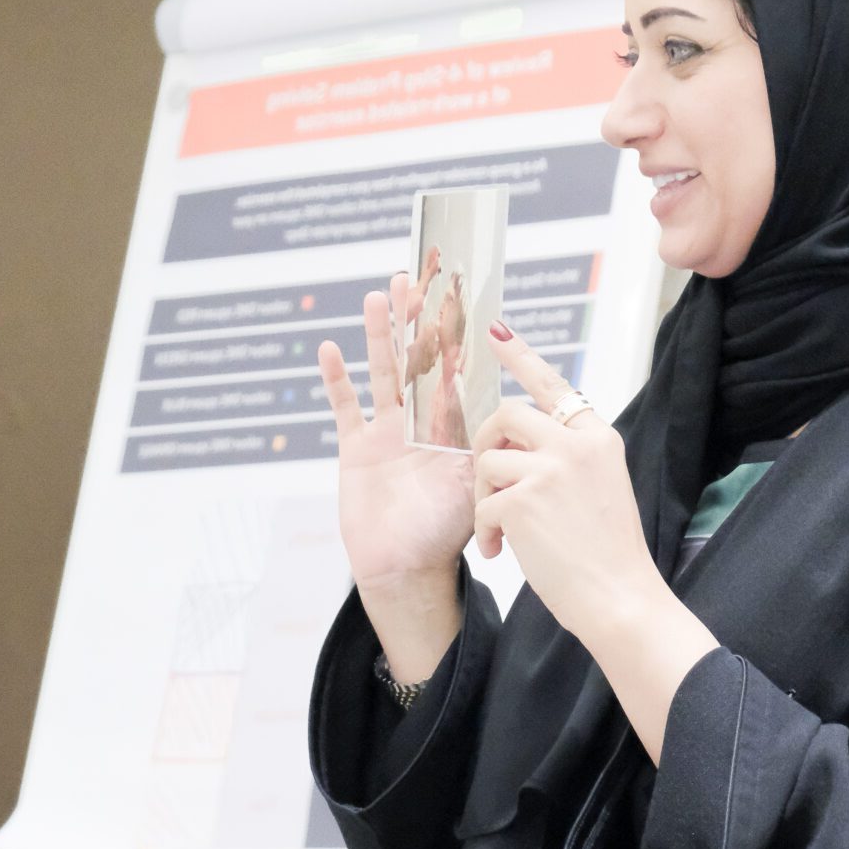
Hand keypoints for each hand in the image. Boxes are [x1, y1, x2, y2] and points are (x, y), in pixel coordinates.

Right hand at [318, 275, 473, 675]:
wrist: (409, 572)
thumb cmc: (448, 536)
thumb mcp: (477, 487)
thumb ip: (489, 452)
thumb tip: (518, 420)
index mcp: (454, 428)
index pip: (456, 371)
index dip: (456, 336)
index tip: (460, 296)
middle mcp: (421, 423)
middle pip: (418, 361)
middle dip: (416, 320)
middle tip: (415, 276)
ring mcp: (386, 433)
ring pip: (384, 374)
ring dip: (380, 336)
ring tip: (379, 296)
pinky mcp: (355, 449)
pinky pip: (344, 408)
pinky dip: (337, 381)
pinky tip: (329, 349)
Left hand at [470, 326, 657, 645]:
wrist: (620, 598)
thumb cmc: (609, 554)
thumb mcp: (602, 487)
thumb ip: (569, 456)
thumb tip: (516, 442)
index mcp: (598, 437)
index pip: (554, 385)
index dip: (521, 357)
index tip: (495, 332)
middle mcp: (576, 444)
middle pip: (507, 414)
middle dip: (485, 442)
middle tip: (487, 479)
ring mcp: (550, 469)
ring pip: (487, 460)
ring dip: (484, 497)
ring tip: (501, 531)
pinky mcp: (523, 499)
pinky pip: (482, 504)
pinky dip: (485, 532)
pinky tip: (500, 553)